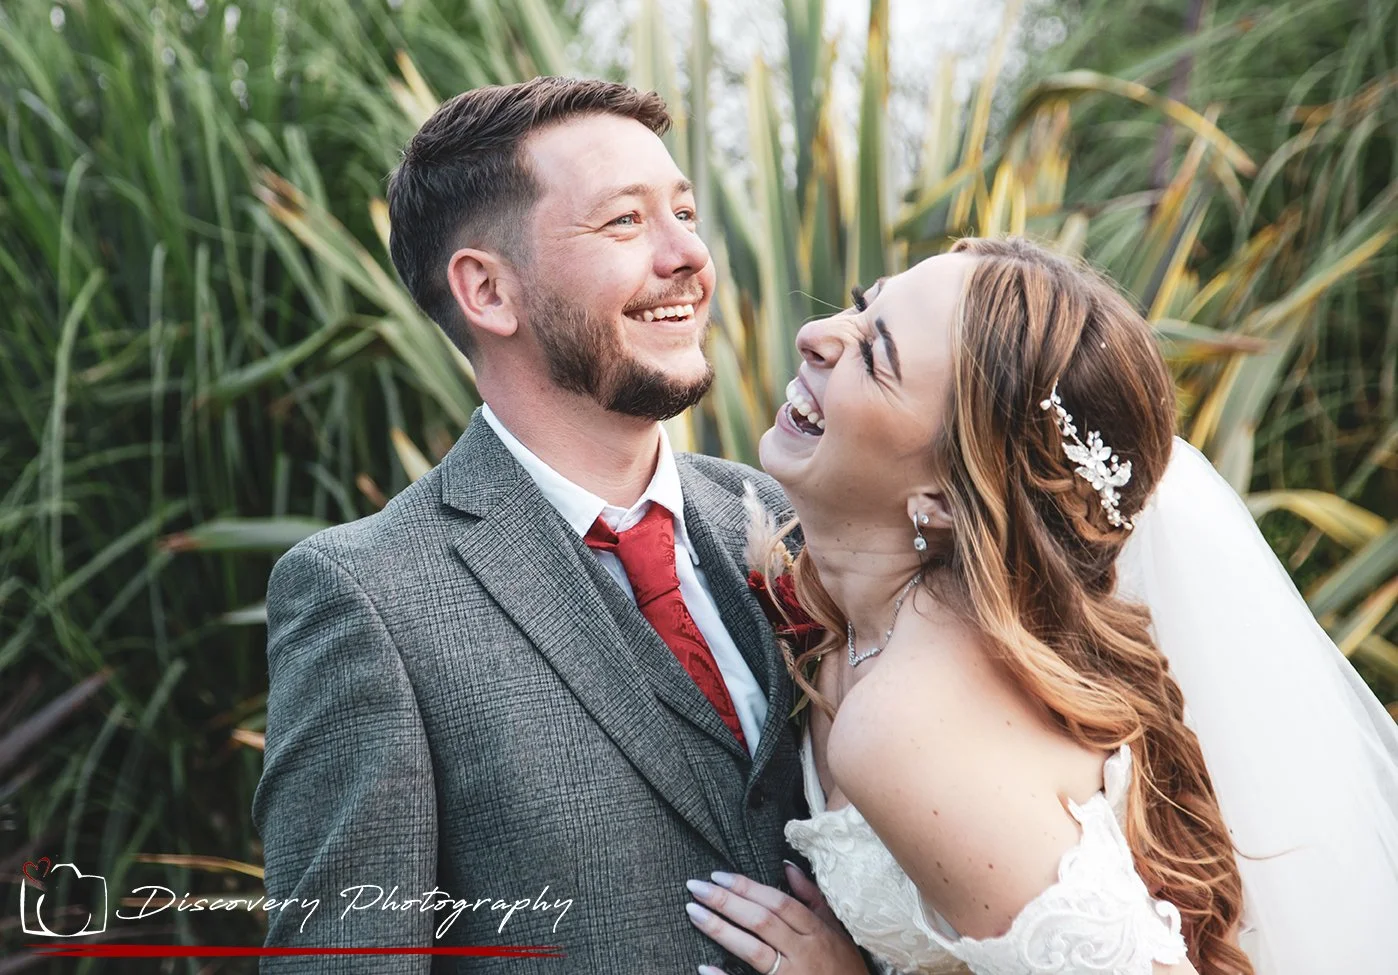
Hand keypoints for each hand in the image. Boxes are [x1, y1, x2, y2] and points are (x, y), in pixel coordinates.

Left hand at [685, 861, 866, 974]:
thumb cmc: (844, 965)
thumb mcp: (835, 929)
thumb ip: (811, 898)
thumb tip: (787, 867)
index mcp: (816, 931)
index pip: (778, 903)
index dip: (747, 888)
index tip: (718, 876)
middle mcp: (804, 952)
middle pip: (762, 922)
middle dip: (726, 902)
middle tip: (696, 887)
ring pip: (754, 951)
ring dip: (721, 930)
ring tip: (694, 913)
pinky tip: (705, 967)